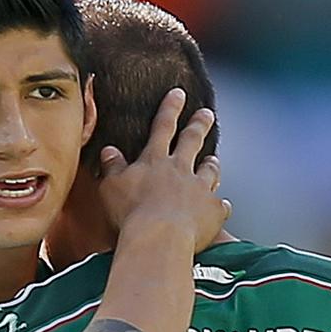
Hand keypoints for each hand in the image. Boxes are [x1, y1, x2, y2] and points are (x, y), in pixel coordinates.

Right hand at [97, 88, 229, 252]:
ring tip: (215, 159)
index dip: (170, 109)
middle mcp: (180, 170)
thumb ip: (112, 167)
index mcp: (154, 160)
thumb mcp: (111, 187)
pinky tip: (222, 205)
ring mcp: (200, 189)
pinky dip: (219, 205)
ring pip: (210, 171)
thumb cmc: (130, 213)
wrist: (159, 238)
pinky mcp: (212, 211)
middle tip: (207, 114)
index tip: (178, 93)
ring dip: (212, 164)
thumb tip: (109, 151)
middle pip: (192, 141)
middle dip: (199, 125)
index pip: (163, 127)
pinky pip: (219, 205)